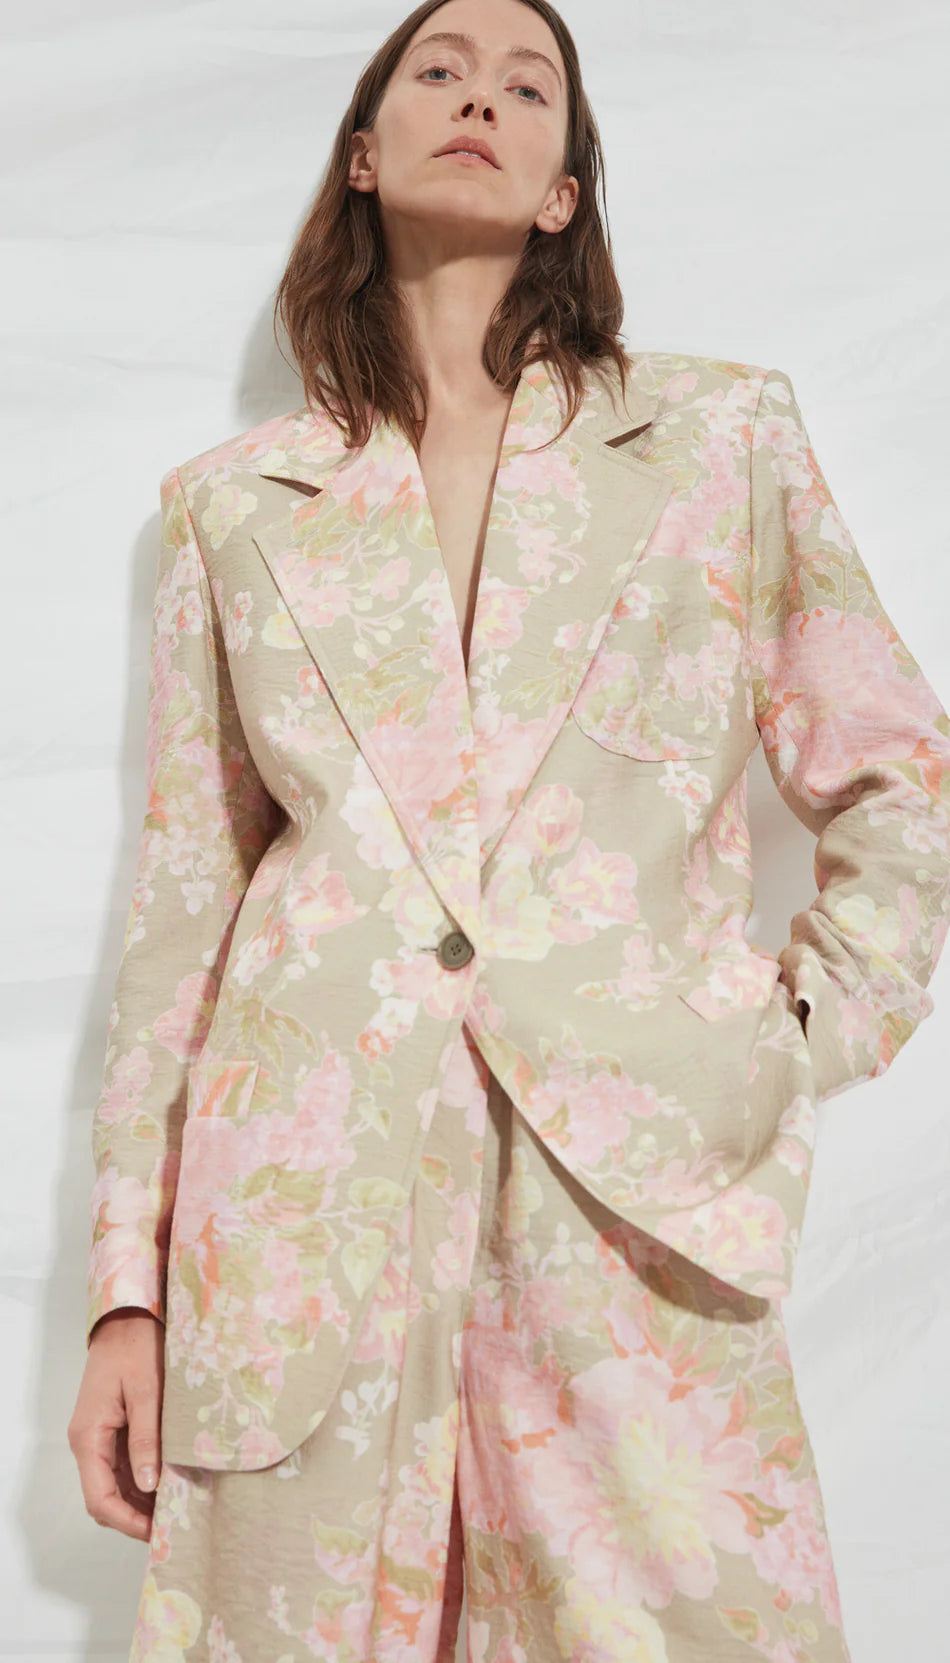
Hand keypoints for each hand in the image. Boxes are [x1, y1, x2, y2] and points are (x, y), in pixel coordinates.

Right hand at [68, 1308, 164, 1541]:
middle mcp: (89, 1441)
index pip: (99, 1498)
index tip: (157, 1531)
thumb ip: (146, 1439)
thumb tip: (148, 1485)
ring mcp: (100, 1437)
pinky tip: (170, 1482)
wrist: (128, 1316)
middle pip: (105, 1497)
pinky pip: (124, 1466)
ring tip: (177, 1507)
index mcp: (89, 1436)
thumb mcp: (146, 1391)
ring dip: (141, 1500)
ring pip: (115, 1485)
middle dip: (135, 1516)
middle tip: (174, 1523)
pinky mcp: (113, 1429)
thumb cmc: (136, 1345)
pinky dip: (143, 1480)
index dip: (126, 1521)